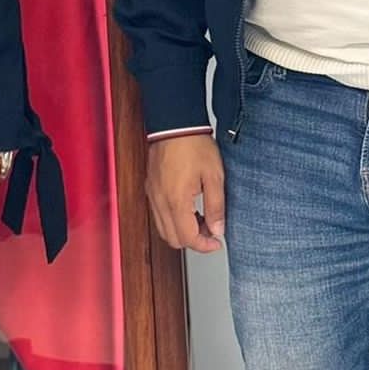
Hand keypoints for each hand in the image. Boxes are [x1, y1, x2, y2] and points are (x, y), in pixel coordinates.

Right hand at [146, 135, 225, 252]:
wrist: (175, 123)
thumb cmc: (194, 145)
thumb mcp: (214, 176)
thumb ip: (216, 206)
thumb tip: (218, 230)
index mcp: (176, 200)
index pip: (187, 238)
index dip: (204, 246)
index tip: (216, 242)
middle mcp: (160, 201)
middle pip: (172, 239)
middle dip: (193, 240)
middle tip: (210, 230)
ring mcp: (153, 194)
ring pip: (163, 228)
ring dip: (182, 230)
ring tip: (201, 217)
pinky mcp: (151, 187)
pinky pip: (158, 214)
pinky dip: (173, 219)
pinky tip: (188, 207)